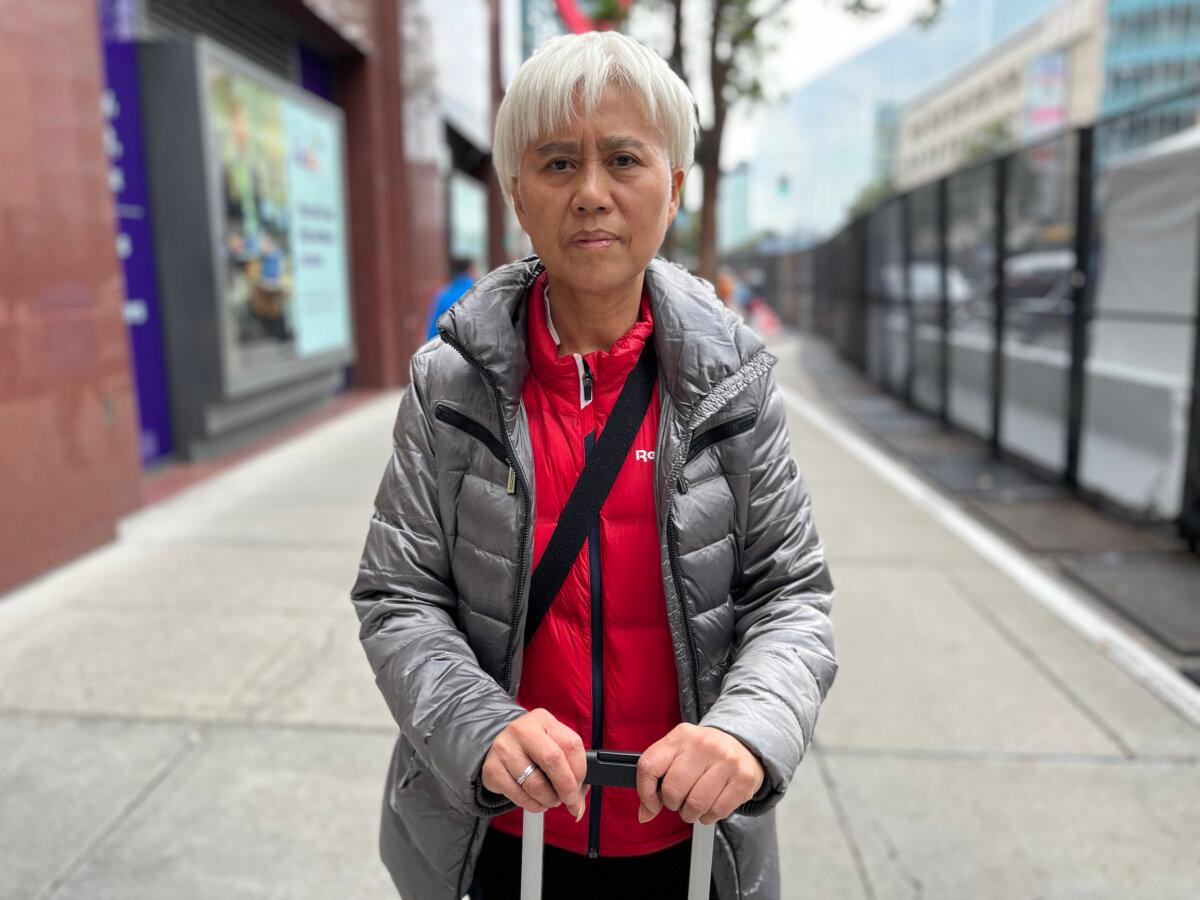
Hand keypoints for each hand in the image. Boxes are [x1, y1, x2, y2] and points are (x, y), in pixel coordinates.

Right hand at [481, 708, 587, 819]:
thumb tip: (578, 805)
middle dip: (566, 787)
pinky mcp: (492, 768)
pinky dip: (533, 805)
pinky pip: (519, 796)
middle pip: (553, 759)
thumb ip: (571, 771)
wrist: (498, 747)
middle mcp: (523, 730)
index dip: (580, 772)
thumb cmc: (532, 749)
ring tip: (551, 800)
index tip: (579, 788)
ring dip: (549, 799)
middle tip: (569, 800)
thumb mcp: (553, 746)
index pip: (571, 744)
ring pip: (535, 783)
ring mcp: (504, 748)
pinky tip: (536, 801)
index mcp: (543, 720)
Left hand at [636, 723, 764, 825]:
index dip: (645, 792)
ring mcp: (726, 761)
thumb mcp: (678, 753)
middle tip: (680, 800)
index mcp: (681, 736)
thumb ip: (657, 778)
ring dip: (691, 813)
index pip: (649, 766)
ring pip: (695, 805)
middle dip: (673, 804)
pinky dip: (708, 816)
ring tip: (695, 805)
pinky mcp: (743, 779)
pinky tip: (711, 806)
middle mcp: (703, 745)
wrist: (744, 744)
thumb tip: (644, 814)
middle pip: (672, 790)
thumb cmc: (705, 754)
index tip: (652, 803)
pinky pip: (716, 811)